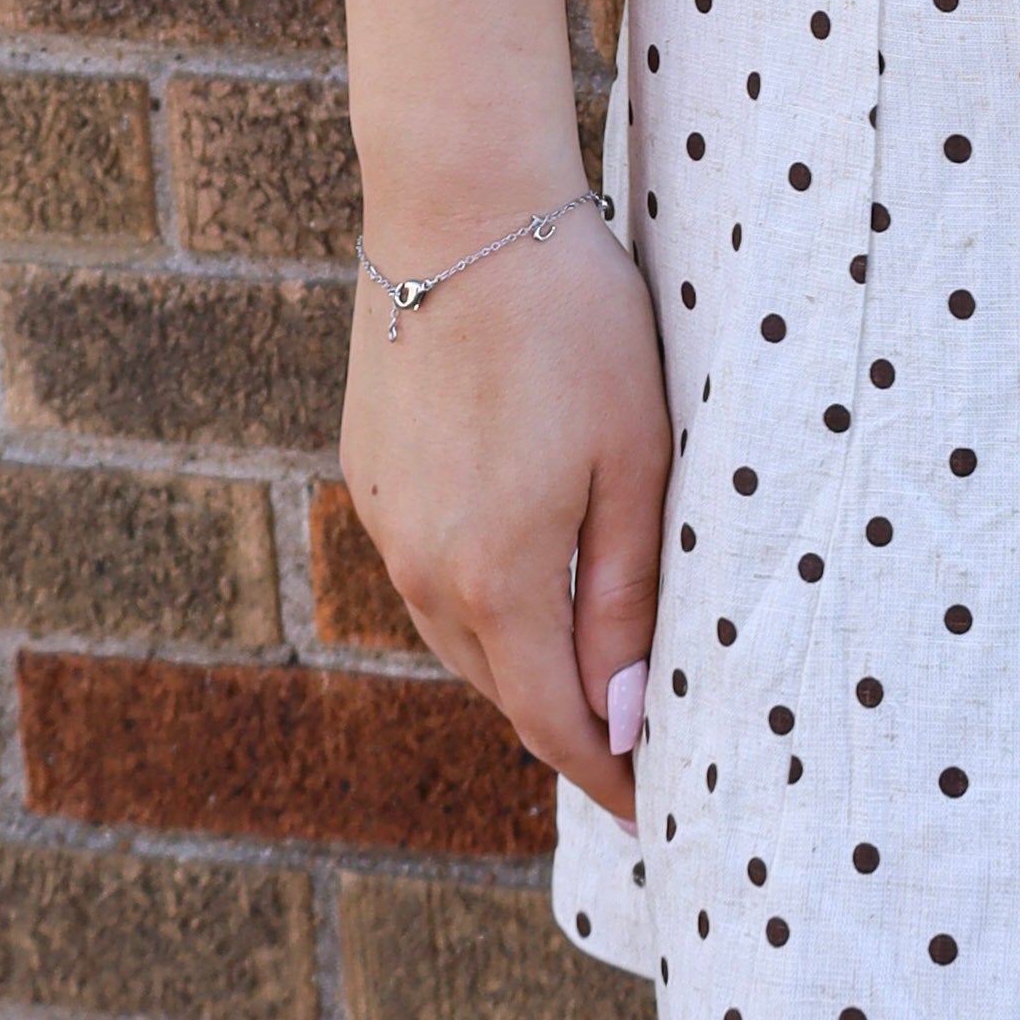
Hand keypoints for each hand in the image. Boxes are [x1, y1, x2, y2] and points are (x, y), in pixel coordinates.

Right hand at [340, 198, 667, 829]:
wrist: (460, 211)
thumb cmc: (574, 325)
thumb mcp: (635, 459)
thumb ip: (626, 595)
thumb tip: (620, 714)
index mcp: (497, 578)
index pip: (553, 722)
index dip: (602, 774)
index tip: (650, 807)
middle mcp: (425, 569)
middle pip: (502, 686)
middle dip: (563, 725)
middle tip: (628, 746)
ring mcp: (386, 521)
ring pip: (459, 632)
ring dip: (518, 661)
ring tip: (581, 671)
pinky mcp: (369, 473)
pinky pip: (429, 569)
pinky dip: (478, 594)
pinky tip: (520, 569)